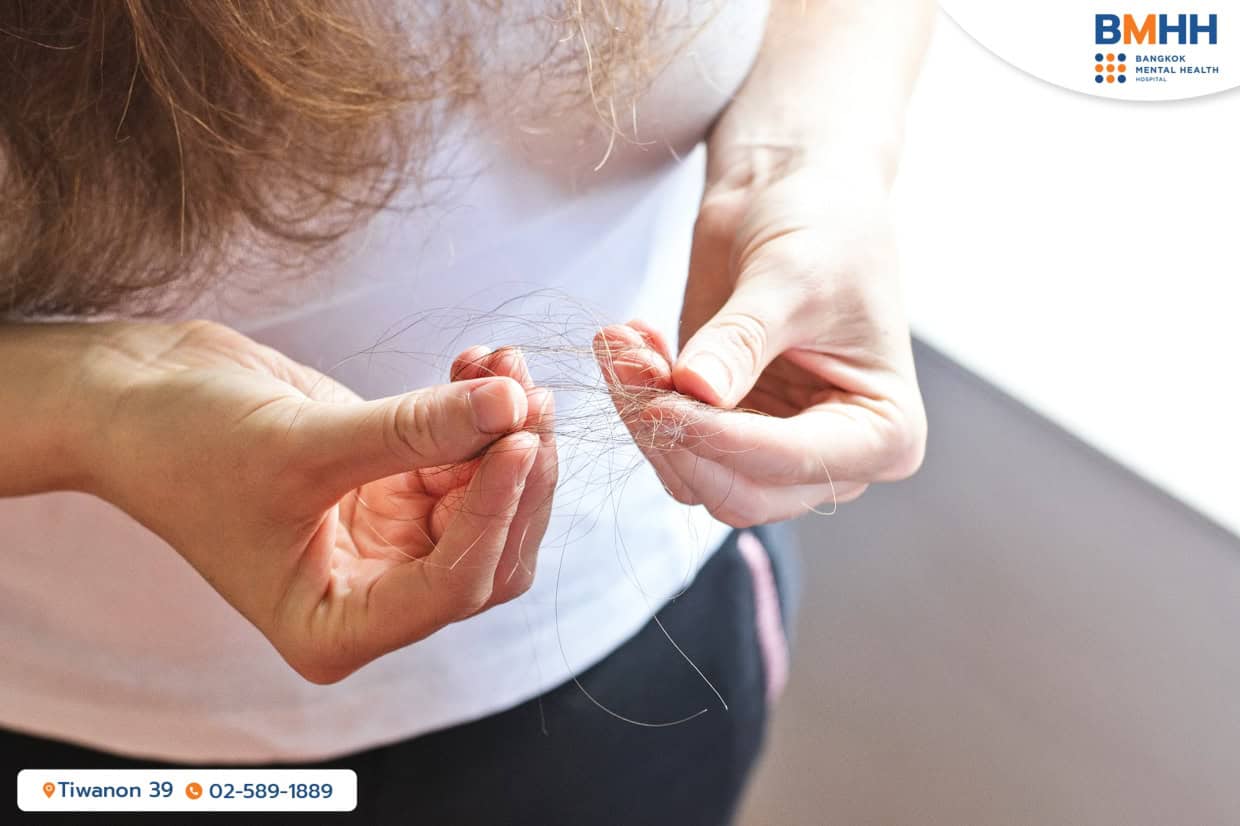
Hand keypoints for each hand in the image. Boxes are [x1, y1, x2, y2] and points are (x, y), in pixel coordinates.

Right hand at [84, 321, 555, 682]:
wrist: (131, 398)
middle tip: (529, 397)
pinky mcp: (392, 485)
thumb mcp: (301, 444)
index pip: (450, 587)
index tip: (523, 440)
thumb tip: (513, 406)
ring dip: (508, 432)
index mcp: (336, 627)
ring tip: (505, 366)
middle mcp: (371, 593)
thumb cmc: (181, 444)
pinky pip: (464, 456)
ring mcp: (388, 539)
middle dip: (516, 474)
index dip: (494, 514)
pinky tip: (480, 364)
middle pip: (488, 550)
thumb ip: (414, 430)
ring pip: (488, 498)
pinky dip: (480, 412)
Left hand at [596, 149, 924, 527]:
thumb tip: (696, 391)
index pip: (796, 462)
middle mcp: (832, 459)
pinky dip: (641, 401)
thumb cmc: (822, 226)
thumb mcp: (788, 277)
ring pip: (695, 475)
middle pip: (740, 492)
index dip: (724, 440)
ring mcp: (774, 450)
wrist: (794, 193)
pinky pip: (672, 444)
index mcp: (884, 432)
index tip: (662, 402)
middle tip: (629, 365)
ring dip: (646, 417)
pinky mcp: (725, 430)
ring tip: (622, 343)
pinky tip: (629, 345)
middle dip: (675, 436)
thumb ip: (741, 340)